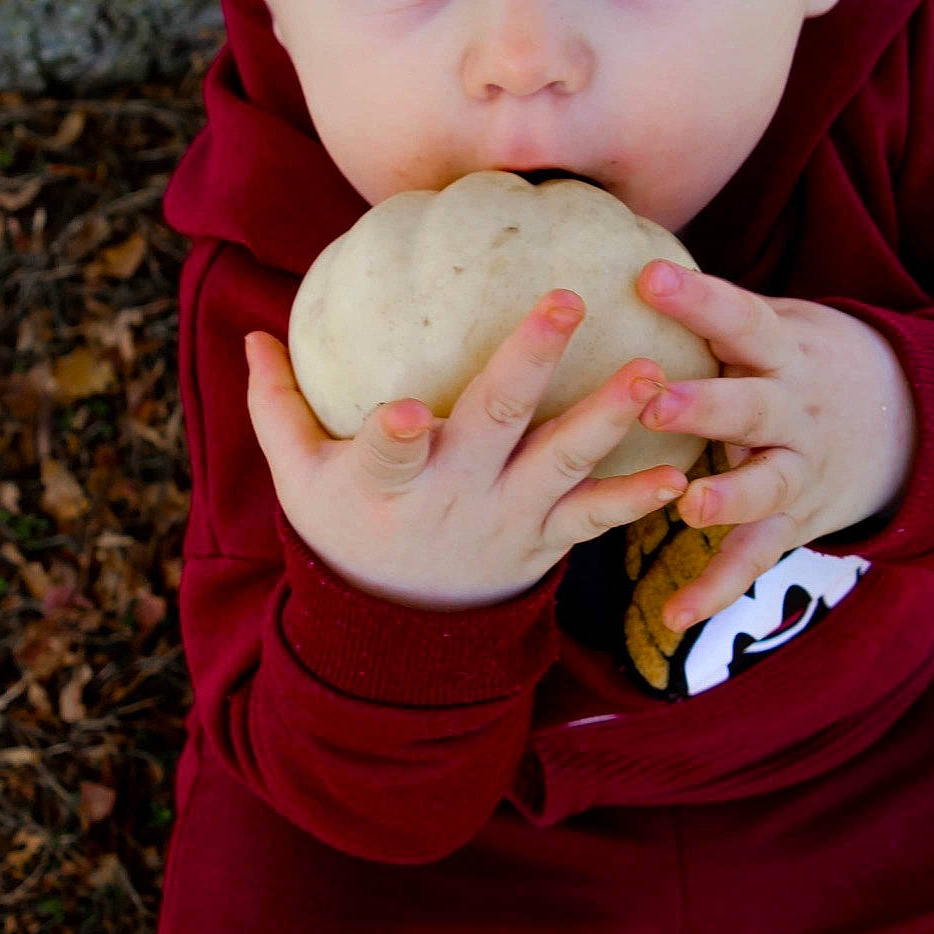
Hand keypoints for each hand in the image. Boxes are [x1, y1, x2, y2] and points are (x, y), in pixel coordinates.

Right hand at [244, 291, 689, 612]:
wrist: (403, 631)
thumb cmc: (346, 526)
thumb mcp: (299, 477)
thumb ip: (277, 405)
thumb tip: (255, 333)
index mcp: (383, 482)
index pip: (382, 456)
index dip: (390, 437)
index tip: (402, 410)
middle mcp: (452, 496)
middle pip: (492, 424)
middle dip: (527, 363)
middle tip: (564, 302)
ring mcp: (506, 519)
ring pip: (561, 464)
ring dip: (607, 418)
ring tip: (650, 374)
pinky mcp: (546, 540)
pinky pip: (596, 519)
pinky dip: (636, 499)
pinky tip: (678, 474)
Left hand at [633, 262, 916, 632]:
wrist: (908, 423)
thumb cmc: (802, 362)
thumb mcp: (778, 325)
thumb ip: (715, 310)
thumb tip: (622, 258)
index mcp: (784, 350)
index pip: (741, 318)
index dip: (698, 299)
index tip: (648, 278)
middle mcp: (795, 409)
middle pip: (751, 405)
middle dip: (705, 405)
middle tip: (654, 401)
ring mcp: (799, 469)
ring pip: (764, 485)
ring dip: (726, 496)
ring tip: (687, 507)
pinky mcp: (794, 523)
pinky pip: (753, 559)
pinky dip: (716, 590)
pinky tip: (673, 617)